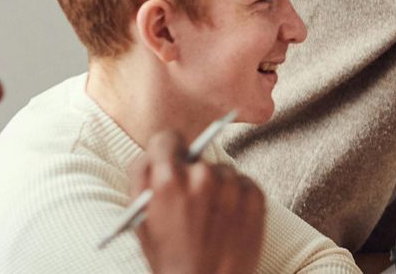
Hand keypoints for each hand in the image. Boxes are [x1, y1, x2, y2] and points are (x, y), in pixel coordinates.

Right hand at [127, 132, 264, 273]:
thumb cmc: (169, 258)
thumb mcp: (140, 219)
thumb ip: (141, 180)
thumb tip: (152, 154)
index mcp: (168, 180)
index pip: (167, 138)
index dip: (166, 151)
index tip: (171, 161)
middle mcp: (202, 176)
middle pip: (197, 160)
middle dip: (191, 177)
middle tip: (191, 205)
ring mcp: (232, 185)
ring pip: (222, 172)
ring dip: (217, 188)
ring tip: (210, 219)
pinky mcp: (255, 196)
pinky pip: (244, 184)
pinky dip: (237, 197)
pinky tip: (227, 221)